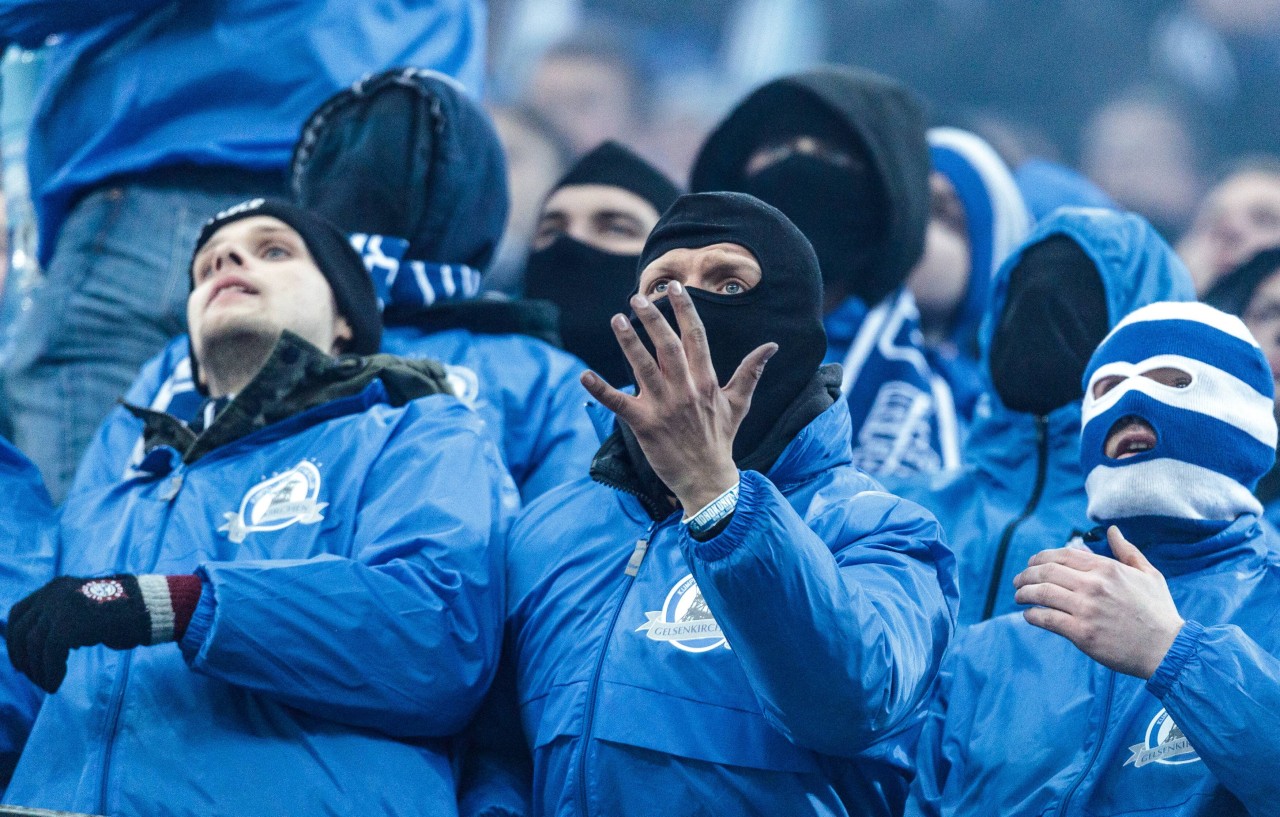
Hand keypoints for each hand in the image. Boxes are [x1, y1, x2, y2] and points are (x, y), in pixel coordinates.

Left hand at [6, 575, 151, 692]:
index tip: (21, 662)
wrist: (149, 607)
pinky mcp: (69, 624)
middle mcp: (53, 593)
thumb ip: (63, 618)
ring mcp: (60, 606)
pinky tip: (57, 684)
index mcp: (55, 587)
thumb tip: (43, 645)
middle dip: (23, 659)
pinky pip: (50, 654)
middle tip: (35, 678)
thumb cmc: (123, 614)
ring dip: (38, 671)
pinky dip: (50, 673)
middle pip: (21, 631)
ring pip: (33, 645)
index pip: (18, 614)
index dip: (13, 640)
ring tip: (50, 684)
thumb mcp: (84, 610)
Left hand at [580, 281, 776, 512]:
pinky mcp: (644, 424)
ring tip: (617, 319)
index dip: (685, 310)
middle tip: (638, 297)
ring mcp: (664, 406)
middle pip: (667, 346)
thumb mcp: (739, 403)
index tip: (674, 287)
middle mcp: (685, 390)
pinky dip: (601, 390)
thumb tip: (771, 346)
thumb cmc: (720, 439)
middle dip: (653, 318)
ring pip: (643, 367)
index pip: (695, 337)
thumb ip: (751, 371)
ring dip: (629, 342)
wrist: (707, 479)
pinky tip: (585, 376)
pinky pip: (619, 403)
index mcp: (706, 381)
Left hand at [1012, 526, 1184, 678]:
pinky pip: (1046, 619)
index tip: (1031, 564)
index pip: (1062, 555)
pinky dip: (1032, 615)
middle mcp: (1093, 585)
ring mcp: (1086, 609)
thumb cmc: (1159, 612)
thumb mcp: (1149, 574)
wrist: (1168, 649)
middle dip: (1026, 575)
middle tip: (1018, 581)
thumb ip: (1127, 551)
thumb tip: (1112, 531)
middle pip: (1045, 572)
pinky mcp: (1081, 633)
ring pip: (1041, 593)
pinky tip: (1029, 615)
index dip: (1041, 557)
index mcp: (1107, 568)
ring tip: (1018, 596)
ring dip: (1023, 593)